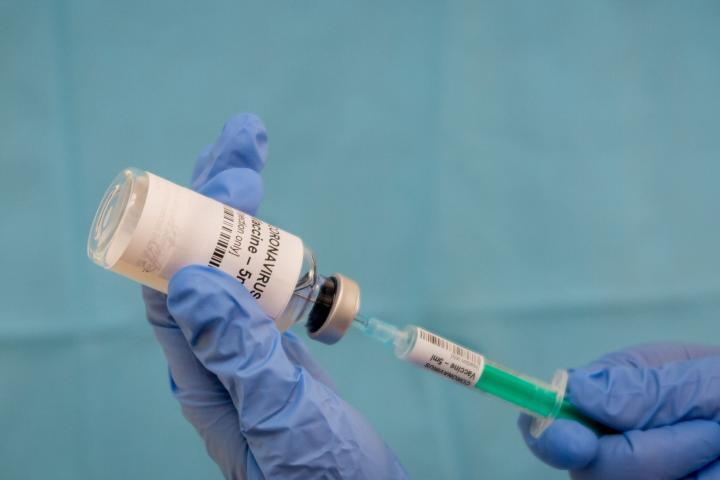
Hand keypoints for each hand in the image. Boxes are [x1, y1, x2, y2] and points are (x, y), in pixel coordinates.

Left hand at [143, 113, 406, 478]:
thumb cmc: (320, 477)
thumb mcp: (279, 419)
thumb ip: (236, 357)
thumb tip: (187, 280)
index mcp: (202, 374)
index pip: (177, 283)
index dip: (198, 225)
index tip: (235, 184)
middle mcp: (215, 355)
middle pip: (200, 261)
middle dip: (217, 196)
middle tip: (244, 137)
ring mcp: (246, 348)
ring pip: (230, 266)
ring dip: (237, 210)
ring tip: (249, 153)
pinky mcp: (276, 349)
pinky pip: (259, 286)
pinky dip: (263, 245)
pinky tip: (267, 220)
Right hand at [518, 343, 719, 478]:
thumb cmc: (715, 381)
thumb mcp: (679, 371)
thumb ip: (634, 386)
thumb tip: (574, 392)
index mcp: (590, 416)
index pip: (548, 433)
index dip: (551, 438)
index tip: (570, 439)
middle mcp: (602, 463)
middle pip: (598, 474)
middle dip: (658, 451)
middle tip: (706, 428)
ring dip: (694, 462)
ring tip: (716, 439)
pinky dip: (711, 477)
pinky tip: (717, 464)